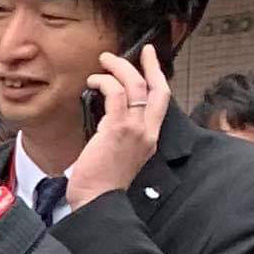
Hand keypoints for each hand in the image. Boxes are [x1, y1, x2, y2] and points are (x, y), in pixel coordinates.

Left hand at [62, 46, 172, 208]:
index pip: (160, 100)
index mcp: (150, 138)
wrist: (98, 203)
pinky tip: (93, 81)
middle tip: (137, 51)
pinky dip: (105, 82)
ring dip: (118, 68)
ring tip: (103, 63)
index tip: (150, 61)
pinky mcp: (117, 128)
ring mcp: (135, 129)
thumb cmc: (101, 185)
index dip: (157, 77)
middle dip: (147, 64)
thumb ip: (119, 136)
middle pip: (155, 87)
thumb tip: (105, 118)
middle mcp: (147, 131)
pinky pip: (116, 94)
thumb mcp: (119, 156)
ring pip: (135, 85)